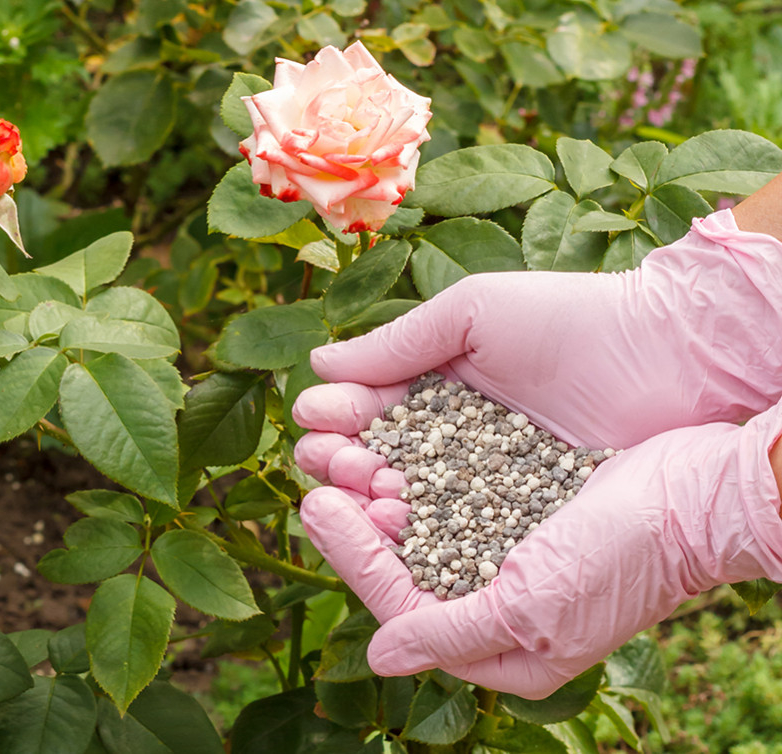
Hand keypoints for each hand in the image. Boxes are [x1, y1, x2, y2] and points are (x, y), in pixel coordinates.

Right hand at [293, 209, 781, 482]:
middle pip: (377, 459)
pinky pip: (457, 532)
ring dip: (369, 496)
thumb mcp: (474, 313)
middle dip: (341, 459)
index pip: (368, 409)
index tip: (314, 416)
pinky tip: (394, 521)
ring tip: (354, 488)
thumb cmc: (572, 320)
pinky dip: (420, 530)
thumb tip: (318, 364)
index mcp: (437, 386)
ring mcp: (484, 486)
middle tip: (329, 458)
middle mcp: (453, 440)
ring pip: (409, 500)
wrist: (670, 356)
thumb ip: (397, 344)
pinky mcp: (518, 523)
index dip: (336, 416)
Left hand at [299, 400, 781, 698]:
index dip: (351, 555)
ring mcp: (507, 551)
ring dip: (380, 484)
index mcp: (498, 646)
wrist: (700, 495)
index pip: (398, 602)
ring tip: (347, 448)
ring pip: (420, 521)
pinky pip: (451, 490)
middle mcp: (495, 601)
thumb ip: (449, 634)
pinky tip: (392, 440)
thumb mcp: (531, 613)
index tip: (316, 505)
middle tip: (319, 467)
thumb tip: (379, 656)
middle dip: (358, 516)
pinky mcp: (519, 505)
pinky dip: (419, 467)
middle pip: (402, 561)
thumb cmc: (622, 561)